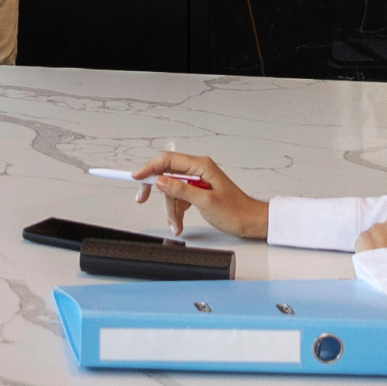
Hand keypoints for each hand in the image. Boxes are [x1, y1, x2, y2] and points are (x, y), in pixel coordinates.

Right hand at [130, 153, 264, 241]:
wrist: (250, 222)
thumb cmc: (236, 211)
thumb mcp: (205, 201)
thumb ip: (181, 189)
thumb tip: (160, 180)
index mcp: (201, 166)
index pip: (168, 161)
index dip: (149, 168)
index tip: (135, 177)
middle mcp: (198, 170)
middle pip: (166, 175)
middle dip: (157, 192)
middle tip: (141, 199)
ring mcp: (197, 181)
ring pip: (172, 190)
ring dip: (170, 209)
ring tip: (176, 224)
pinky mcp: (198, 192)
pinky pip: (179, 198)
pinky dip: (177, 211)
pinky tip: (179, 223)